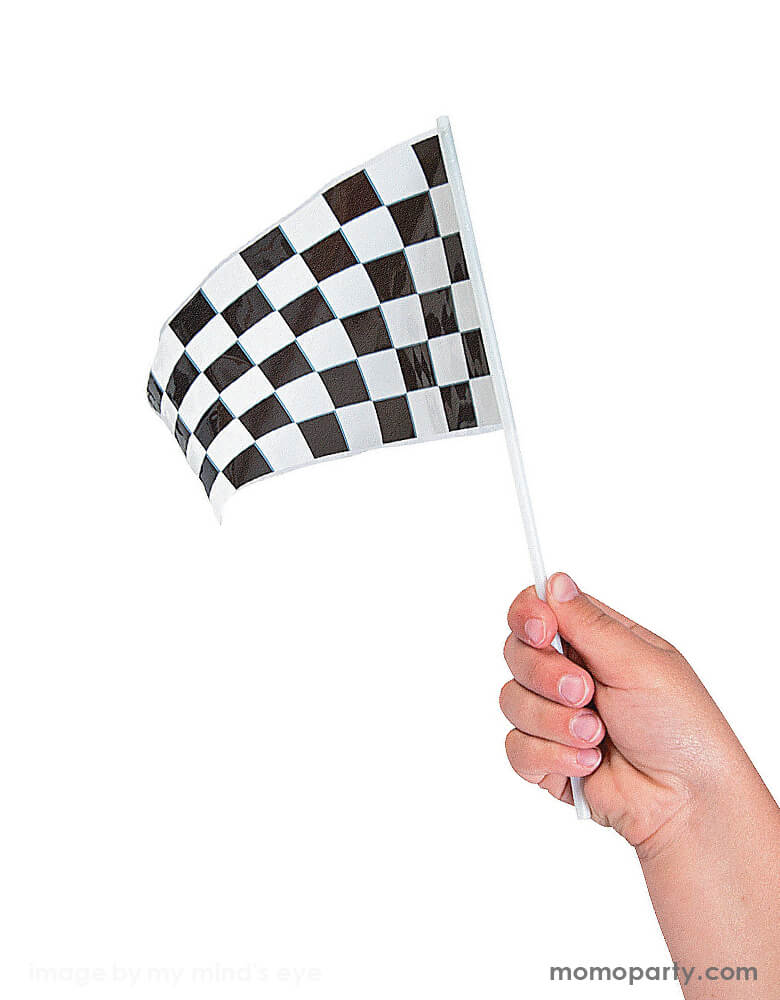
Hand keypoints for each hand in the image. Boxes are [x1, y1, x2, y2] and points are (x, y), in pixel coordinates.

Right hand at [500, 572, 754, 854]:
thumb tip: (555, 580)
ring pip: (512, 701)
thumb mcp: (640, 663)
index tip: (541, 629)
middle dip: (545, 675)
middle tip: (584, 692)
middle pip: (516, 653)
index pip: (538, 611)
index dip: (528, 616)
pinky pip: (516, 747)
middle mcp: (570, 674)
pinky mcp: (546, 758)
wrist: (686, 803)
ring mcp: (555, 717)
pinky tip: (588, 763)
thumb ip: (589, 623)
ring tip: (597, 736)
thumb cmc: (682, 729)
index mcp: (595, 642)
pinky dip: (552, 756)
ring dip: (553, 722)